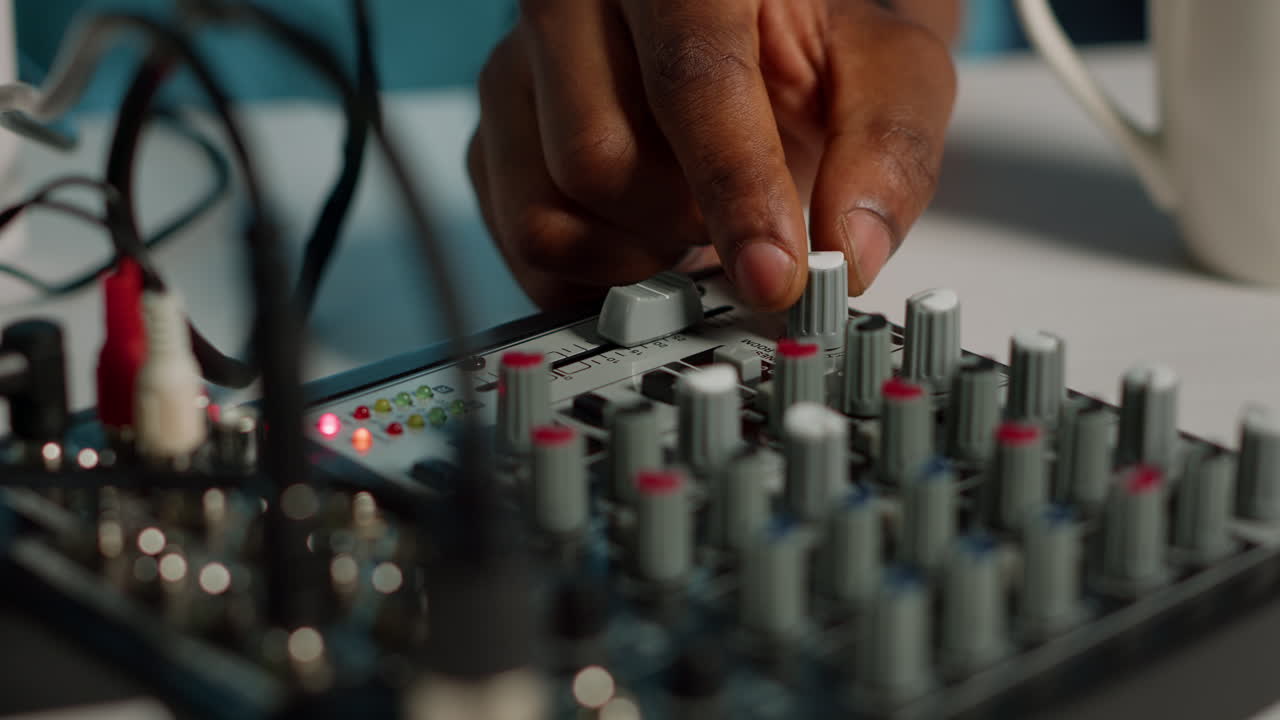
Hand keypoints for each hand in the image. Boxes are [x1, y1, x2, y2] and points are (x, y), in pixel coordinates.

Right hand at [467, 0, 956, 310]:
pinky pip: (520, 241)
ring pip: (546, 214)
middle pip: (597, 160)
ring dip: (636, 253)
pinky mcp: (495, 138)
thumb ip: (885, 146)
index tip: (776, 274)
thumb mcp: (884, 65)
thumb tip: (851, 254)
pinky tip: (646, 232)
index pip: (690, 77)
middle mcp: (571, 4)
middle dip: (683, 223)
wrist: (759, 18)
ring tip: (692, 217)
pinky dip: (595, 271)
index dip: (735, 189)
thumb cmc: (814, 31)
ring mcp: (517, 71)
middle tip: (743, 220)